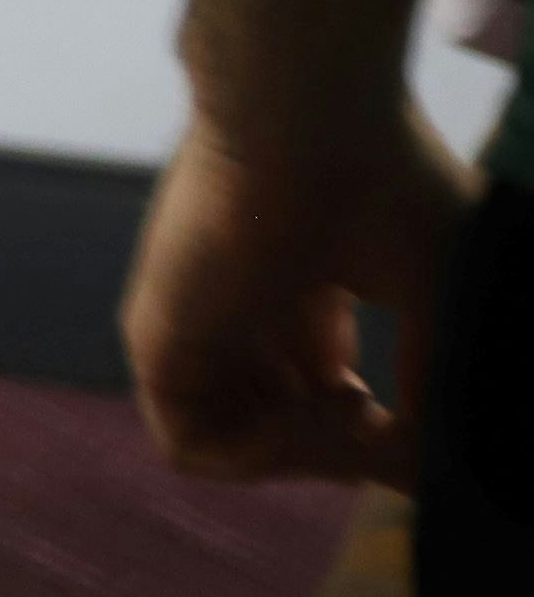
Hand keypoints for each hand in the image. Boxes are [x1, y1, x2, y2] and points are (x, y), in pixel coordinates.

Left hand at [125, 105, 474, 484]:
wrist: (309, 124)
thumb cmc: (387, 187)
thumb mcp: (441, 302)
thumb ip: (434, 390)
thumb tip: (428, 472)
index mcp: (301, 294)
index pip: (326, 393)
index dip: (380, 432)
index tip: (421, 426)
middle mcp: (245, 313)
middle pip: (289, 427)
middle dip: (352, 450)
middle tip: (394, 423)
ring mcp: (198, 326)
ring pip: (244, 443)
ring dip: (316, 456)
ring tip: (359, 409)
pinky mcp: (156, 339)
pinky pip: (192, 447)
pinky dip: (264, 455)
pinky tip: (315, 406)